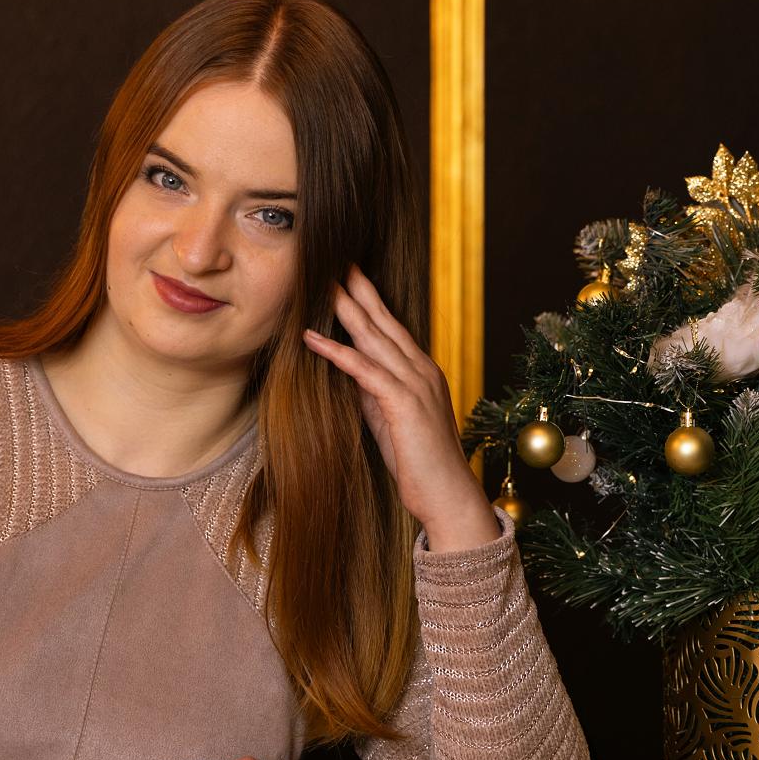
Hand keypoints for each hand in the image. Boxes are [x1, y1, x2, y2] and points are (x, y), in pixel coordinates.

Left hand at [302, 264, 496, 547]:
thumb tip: (346, 371)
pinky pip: (364, 370)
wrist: (447, 497)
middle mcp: (422, 370)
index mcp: (422, 372)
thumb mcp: (389, 420)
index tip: (349, 278)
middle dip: (359, 291)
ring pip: (375, 338)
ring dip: (346, 310)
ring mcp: (416, 384)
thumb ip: (372, 393)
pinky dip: (336, 352)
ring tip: (322, 286)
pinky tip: (311, 338)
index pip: (393, 328)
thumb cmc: (419, 465)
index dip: (371, 301)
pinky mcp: (403, 403)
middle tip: (335, 262)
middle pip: (385, 321)